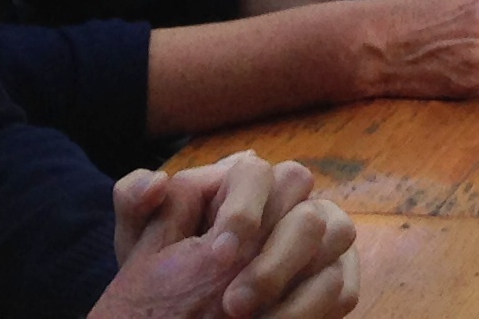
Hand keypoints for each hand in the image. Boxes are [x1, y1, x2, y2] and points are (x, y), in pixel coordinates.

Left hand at [104, 156, 357, 318]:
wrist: (183, 309)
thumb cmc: (162, 268)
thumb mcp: (139, 238)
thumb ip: (134, 201)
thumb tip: (156, 183)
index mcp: (246, 182)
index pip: (260, 172)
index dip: (244, 210)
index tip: (218, 254)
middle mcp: (292, 199)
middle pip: (306, 208)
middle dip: (274, 260)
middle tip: (233, 304)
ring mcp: (324, 235)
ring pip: (337, 239)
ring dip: (297, 290)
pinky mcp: (337, 275)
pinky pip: (344, 288)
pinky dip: (312, 311)